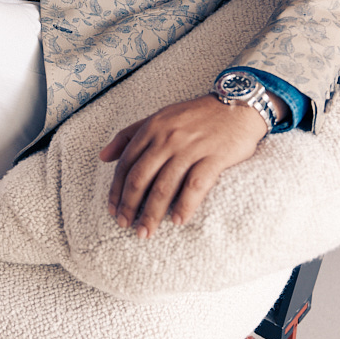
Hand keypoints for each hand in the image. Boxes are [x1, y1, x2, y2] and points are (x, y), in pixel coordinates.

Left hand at [99, 94, 271, 238]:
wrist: (237, 106)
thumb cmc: (196, 115)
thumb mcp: (159, 117)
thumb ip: (130, 134)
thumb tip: (102, 156)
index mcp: (153, 128)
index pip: (126, 163)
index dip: (116, 189)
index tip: (112, 209)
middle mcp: (168, 138)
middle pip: (141, 177)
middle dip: (130, 205)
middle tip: (125, 225)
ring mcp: (191, 148)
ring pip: (165, 186)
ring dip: (152, 213)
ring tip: (145, 232)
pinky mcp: (214, 158)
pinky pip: (195, 186)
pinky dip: (185, 205)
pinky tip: (177, 221)